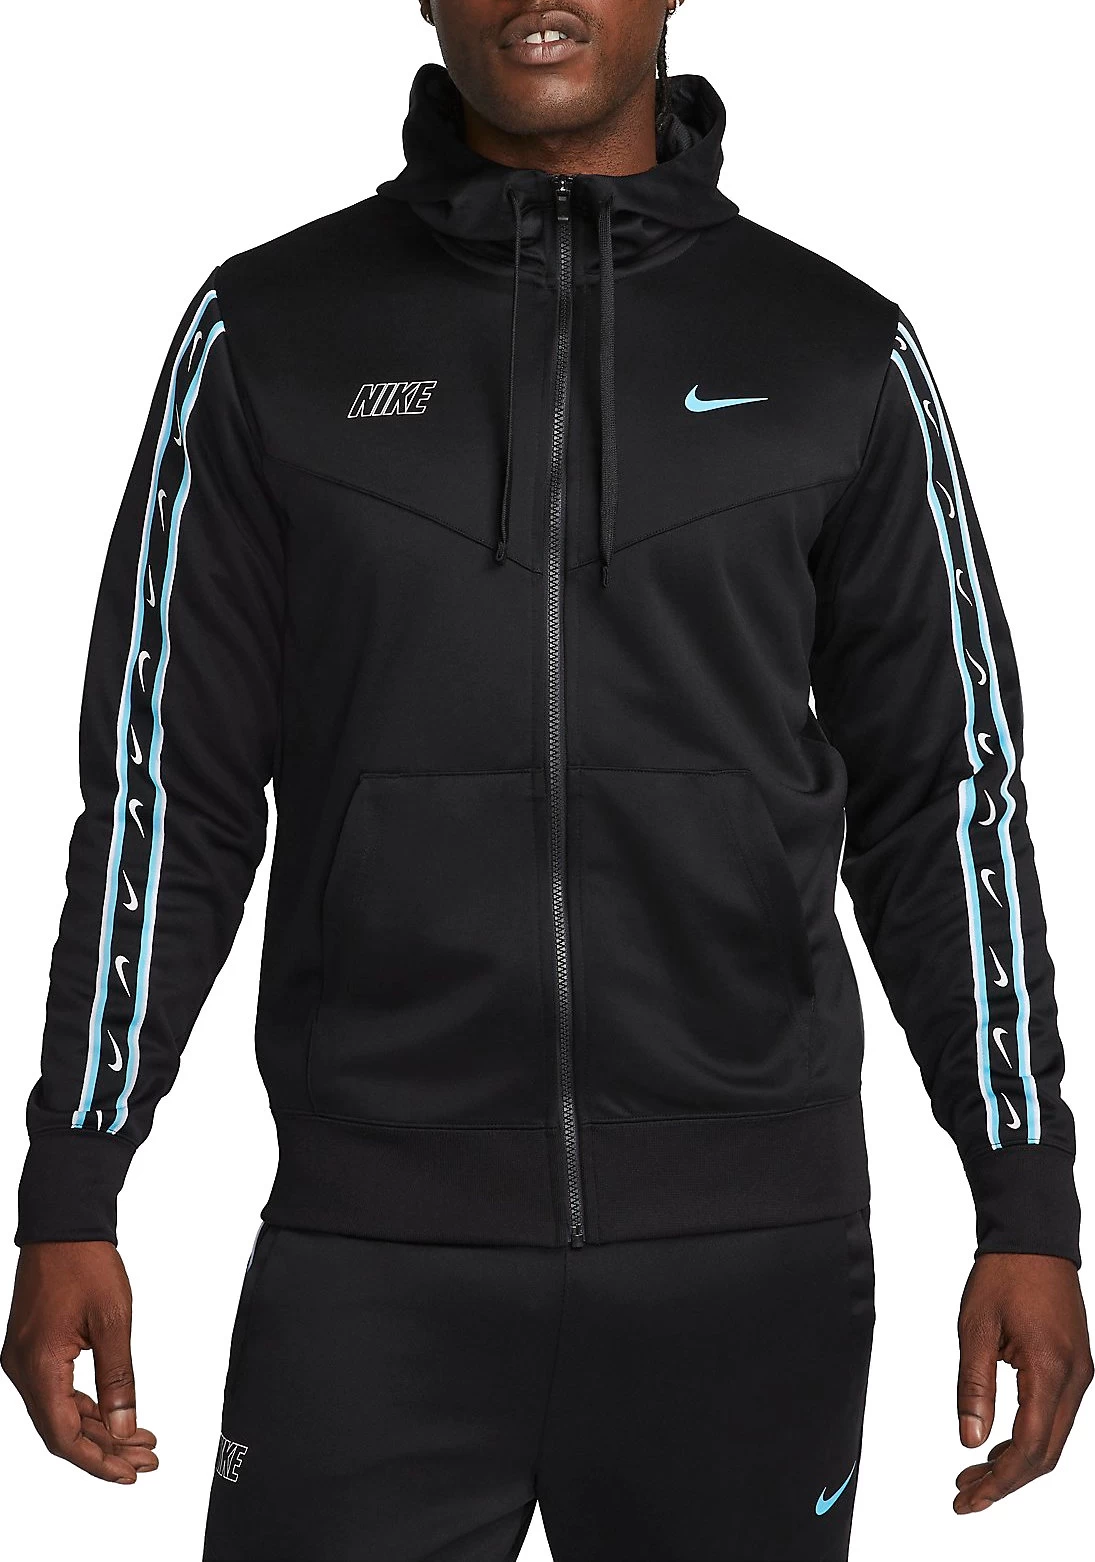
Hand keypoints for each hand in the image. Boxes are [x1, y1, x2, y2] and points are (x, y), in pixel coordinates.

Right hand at [2, 1241, 157, 1482]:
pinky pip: (57, 1392)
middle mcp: (23, 1369)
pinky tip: (116, 1415)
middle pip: (62, 1430)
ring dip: (100, 1430)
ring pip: (60, 1413)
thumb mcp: (113, 1322)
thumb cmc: (87, 1264)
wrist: (63, 1225)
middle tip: (147, 1461)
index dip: (97, 1461)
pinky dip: (87, 1407)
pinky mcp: (33, 1350)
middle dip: (106, 1449)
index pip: (64, 1435)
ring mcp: (25, 1360)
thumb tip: (126, 1427)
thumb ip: (119, 1379)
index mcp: (39, 1366)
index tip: (129, 1474)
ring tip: (141, 1441)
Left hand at [954, 1252, 1091, 1512]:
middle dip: (1006, 1481)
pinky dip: (1028, 1438)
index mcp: (1050, 1369)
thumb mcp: (975, 1328)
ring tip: (973, 1474)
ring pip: (1053, 1438)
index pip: (1030, 1447)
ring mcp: (1080, 1373)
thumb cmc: (1003, 1275)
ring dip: (1016, 1462)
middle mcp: (1075, 1379)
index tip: (969, 1498)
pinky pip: (1055, 1416)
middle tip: (965, 1494)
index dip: (1001, 1481)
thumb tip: (970, 1441)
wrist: (1034, 1237)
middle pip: (1047, 1453)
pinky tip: (998, 1444)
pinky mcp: (1075, 1366)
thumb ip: (973, 1386)